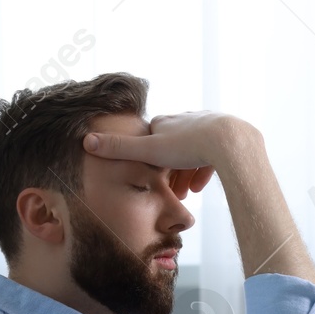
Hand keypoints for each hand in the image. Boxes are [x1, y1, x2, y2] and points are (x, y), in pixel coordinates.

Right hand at [83, 112, 258, 197]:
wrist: (229, 141)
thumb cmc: (188, 146)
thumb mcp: (149, 151)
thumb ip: (119, 150)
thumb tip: (85, 142)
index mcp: (166, 122)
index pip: (151, 137)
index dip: (147, 157)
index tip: (147, 173)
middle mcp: (186, 119)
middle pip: (173, 146)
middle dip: (169, 169)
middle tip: (167, 191)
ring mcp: (208, 126)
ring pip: (193, 151)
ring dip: (186, 173)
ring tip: (184, 193)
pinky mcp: (226, 137)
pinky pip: (213, 155)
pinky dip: (203, 171)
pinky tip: (200, 187)